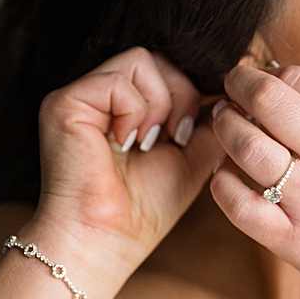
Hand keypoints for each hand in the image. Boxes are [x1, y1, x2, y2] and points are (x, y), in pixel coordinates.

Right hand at [30, 48, 224, 289]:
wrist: (106, 241)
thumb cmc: (143, 209)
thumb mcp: (191, 156)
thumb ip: (210, 120)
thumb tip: (235, 92)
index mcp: (120, 106)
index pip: (165, 68)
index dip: (190, 90)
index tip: (192, 131)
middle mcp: (96, 95)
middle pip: (156, 57)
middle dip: (180, 95)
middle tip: (174, 138)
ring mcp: (78, 96)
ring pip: (141, 60)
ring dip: (159, 104)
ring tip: (148, 143)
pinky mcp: (64, 103)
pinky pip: (118, 80)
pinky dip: (135, 111)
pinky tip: (126, 143)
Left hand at [209, 64, 299, 298]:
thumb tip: (268, 74)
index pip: (296, 78)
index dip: (264, 75)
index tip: (254, 80)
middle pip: (268, 101)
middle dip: (237, 86)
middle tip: (230, 90)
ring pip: (248, 148)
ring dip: (224, 128)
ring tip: (224, 123)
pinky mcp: (292, 239)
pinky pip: (239, 204)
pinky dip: (222, 182)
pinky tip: (226, 171)